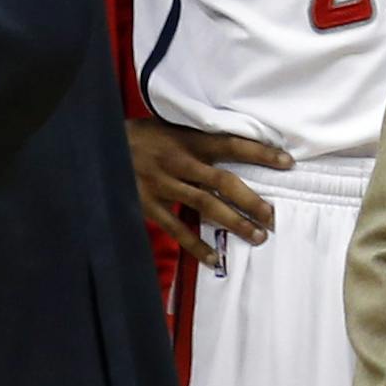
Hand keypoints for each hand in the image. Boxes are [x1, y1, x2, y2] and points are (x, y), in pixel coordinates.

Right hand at [127, 120, 291, 265]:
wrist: (97, 145)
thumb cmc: (142, 136)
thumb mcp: (171, 127)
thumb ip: (199, 139)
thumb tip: (240, 145)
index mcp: (188, 140)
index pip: (232, 145)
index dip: (260, 153)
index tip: (288, 163)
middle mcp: (179, 162)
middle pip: (223, 182)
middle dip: (251, 200)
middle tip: (274, 216)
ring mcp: (162, 184)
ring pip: (205, 206)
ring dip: (233, 222)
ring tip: (257, 236)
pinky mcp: (147, 204)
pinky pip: (176, 228)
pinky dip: (196, 245)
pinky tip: (215, 258)